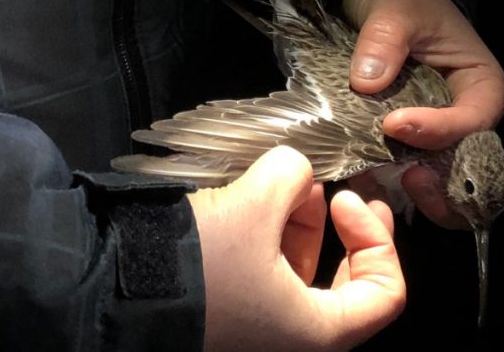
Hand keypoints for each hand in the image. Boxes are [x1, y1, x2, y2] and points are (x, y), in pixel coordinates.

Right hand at [189, 146, 404, 350]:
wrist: (117, 288)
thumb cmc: (198, 266)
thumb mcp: (256, 204)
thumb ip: (291, 174)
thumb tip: (293, 168)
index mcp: (316, 332)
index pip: (385, 296)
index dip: (379, 242)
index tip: (351, 204)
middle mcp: (289, 338)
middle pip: (343, 285)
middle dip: (344, 230)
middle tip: (343, 193)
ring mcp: (256, 325)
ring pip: (298, 272)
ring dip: (301, 221)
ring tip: (287, 180)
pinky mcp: (227, 308)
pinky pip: (263, 271)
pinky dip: (268, 234)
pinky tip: (257, 196)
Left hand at [342, 0, 503, 228]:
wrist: (379, 5)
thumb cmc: (402, 2)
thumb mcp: (395, 9)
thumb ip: (384, 40)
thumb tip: (367, 80)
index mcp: (481, 86)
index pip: (473, 120)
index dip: (438, 129)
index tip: (393, 125)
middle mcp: (465, 119)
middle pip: (461, 163)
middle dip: (435, 179)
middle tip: (402, 176)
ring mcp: (435, 137)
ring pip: (434, 179)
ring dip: (407, 189)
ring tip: (375, 185)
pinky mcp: (404, 147)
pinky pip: (398, 176)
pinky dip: (380, 185)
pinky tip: (357, 188)